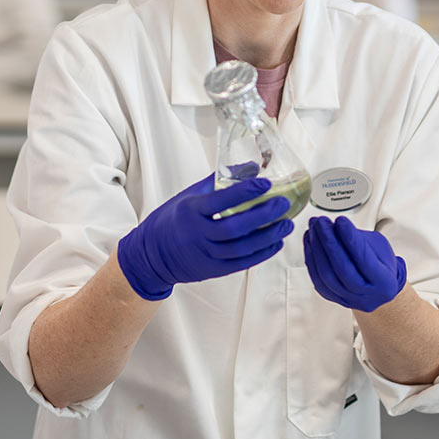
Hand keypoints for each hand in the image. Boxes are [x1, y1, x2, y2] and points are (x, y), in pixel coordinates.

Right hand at [115, 172, 294, 299]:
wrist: (152, 254)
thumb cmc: (175, 218)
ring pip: (240, 248)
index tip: (266, 183)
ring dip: (267, 237)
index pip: (219, 201)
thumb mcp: (190, 195)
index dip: (244, 192)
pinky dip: (261, 254)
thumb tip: (253, 167)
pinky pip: (240, 264)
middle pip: (234, 228)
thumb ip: (219, 180)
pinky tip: (276, 243)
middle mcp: (196, 234)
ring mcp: (204, 255)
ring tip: (286, 225)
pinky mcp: (212, 270)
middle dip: (262, 216)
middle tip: (283, 204)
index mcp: (190, 211)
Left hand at [303, 215, 406, 312]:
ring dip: (316, 249)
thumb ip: (358, 239)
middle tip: (321, 222)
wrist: (378, 285)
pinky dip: (311, 259)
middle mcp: (366, 296)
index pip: (364, 260)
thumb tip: (334, 227)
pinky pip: (318, 280)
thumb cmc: (380, 263)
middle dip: (329, 242)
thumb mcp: (378, 246)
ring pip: (326, 276)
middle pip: (342, 270)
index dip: (351, 239)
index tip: (341, 221)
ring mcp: (348, 300)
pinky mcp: (333, 298)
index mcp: (384, 283)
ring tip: (314, 229)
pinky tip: (310, 242)